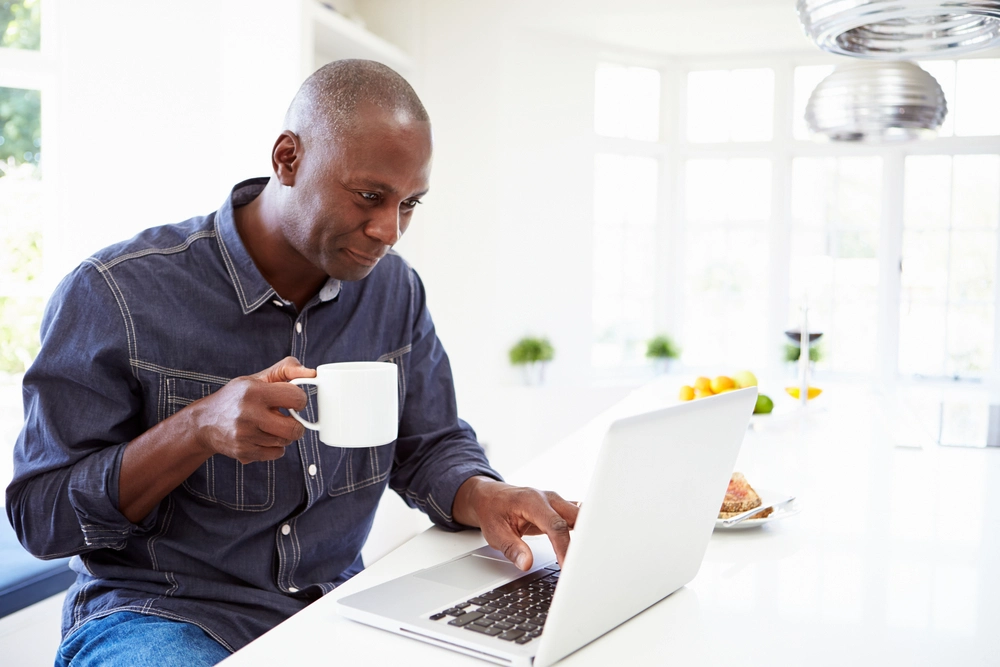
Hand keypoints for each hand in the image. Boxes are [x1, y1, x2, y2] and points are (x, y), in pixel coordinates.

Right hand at [189, 356, 314, 463]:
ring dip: (284, 435)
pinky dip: (275, 447)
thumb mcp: (257, 378)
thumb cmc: (237, 397)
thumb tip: (312, 372)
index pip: (296, 398)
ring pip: (285, 442)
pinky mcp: (244, 452)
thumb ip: (286, 370)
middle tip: (287, 418)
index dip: (300, 400)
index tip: (293, 401)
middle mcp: (248, 414)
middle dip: (296, 424)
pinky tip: (263, 437)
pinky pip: (276, 454)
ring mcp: (245, 435)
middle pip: (294, 428)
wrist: (205, 422)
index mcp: (254, 391)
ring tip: (270, 426)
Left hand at [453, 476, 578, 570]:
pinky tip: (587, 548)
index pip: (555, 525)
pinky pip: (578, 518)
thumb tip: (526, 563)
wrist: (490, 496)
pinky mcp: (560, 509)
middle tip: (585, 564)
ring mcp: (557, 502)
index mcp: (532, 501)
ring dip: (586, 535)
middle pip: (576, 517)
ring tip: (589, 558)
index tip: (566, 566)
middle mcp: (548, 499)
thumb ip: (512, 548)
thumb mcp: (495, 533)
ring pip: (581, 516)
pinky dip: (583, 532)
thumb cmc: (492, 510)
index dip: (563, 547)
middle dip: (583, 540)